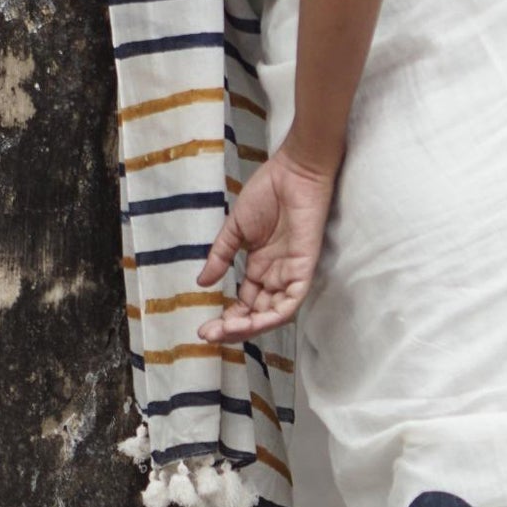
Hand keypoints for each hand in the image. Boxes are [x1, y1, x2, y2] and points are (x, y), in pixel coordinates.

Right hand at [195, 144, 337, 337]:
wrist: (293, 171)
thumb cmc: (268, 192)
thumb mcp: (235, 229)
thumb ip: (220, 256)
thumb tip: (201, 283)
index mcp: (260, 266)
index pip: (245, 303)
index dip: (227, 318)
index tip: (204, 328)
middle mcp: (276, 275)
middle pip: (257, 314)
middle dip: (233, 328)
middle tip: (209, 334)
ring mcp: (290, 273)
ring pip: (273, 314)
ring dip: (250, 327)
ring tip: (226, 331)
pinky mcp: (304, 268)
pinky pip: (292, 301)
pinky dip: (274, 316)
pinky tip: (253, 322)